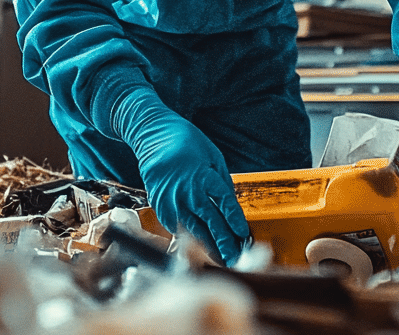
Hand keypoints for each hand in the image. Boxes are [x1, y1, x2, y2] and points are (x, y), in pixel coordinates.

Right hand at [117, 92, 251, 264]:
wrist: (154, 138)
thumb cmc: (187, 144)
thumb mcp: (213, 157)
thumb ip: (222, 183)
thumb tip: (231, 207)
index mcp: (205, 177)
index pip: (225, 204)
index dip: (235, 221)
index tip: (243, 234)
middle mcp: (188, 191)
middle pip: (210, 222)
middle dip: (224, 243)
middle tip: (235, 259)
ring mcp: (172, 201)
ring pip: (194, 230)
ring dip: (208, 246)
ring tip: (221, 260)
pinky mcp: (160, 207)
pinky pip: (177, 227)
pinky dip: (189, 238)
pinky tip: (199, 249)